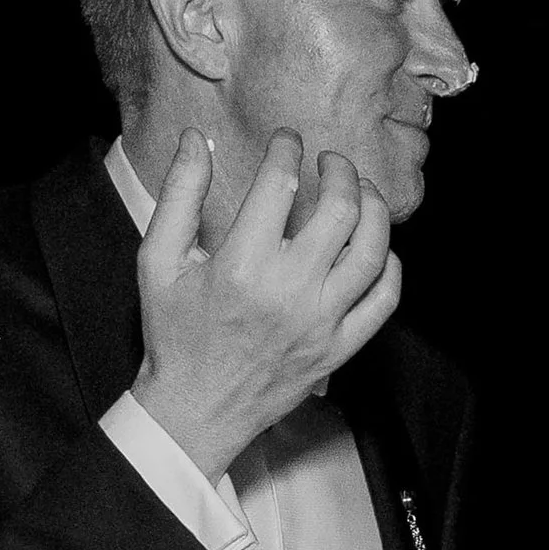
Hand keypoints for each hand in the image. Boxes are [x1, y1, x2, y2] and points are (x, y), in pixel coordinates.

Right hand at [132, 127, 403, 478]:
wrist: (196, 410)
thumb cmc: (174, 334)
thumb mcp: (158, 261)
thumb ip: (179, 195)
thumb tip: (197, 139)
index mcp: (242, 265)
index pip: (281, 185)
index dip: (287, 150)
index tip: (288, 141)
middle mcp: (290, 291)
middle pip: (340, 210)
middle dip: (340, 171)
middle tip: (331, 161)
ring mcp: (321, 322)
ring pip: (372, 252)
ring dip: (374, 211)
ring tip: (362, 193)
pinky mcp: (339, 349)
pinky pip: (383, 302)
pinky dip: (390, 269)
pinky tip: (378, 249)